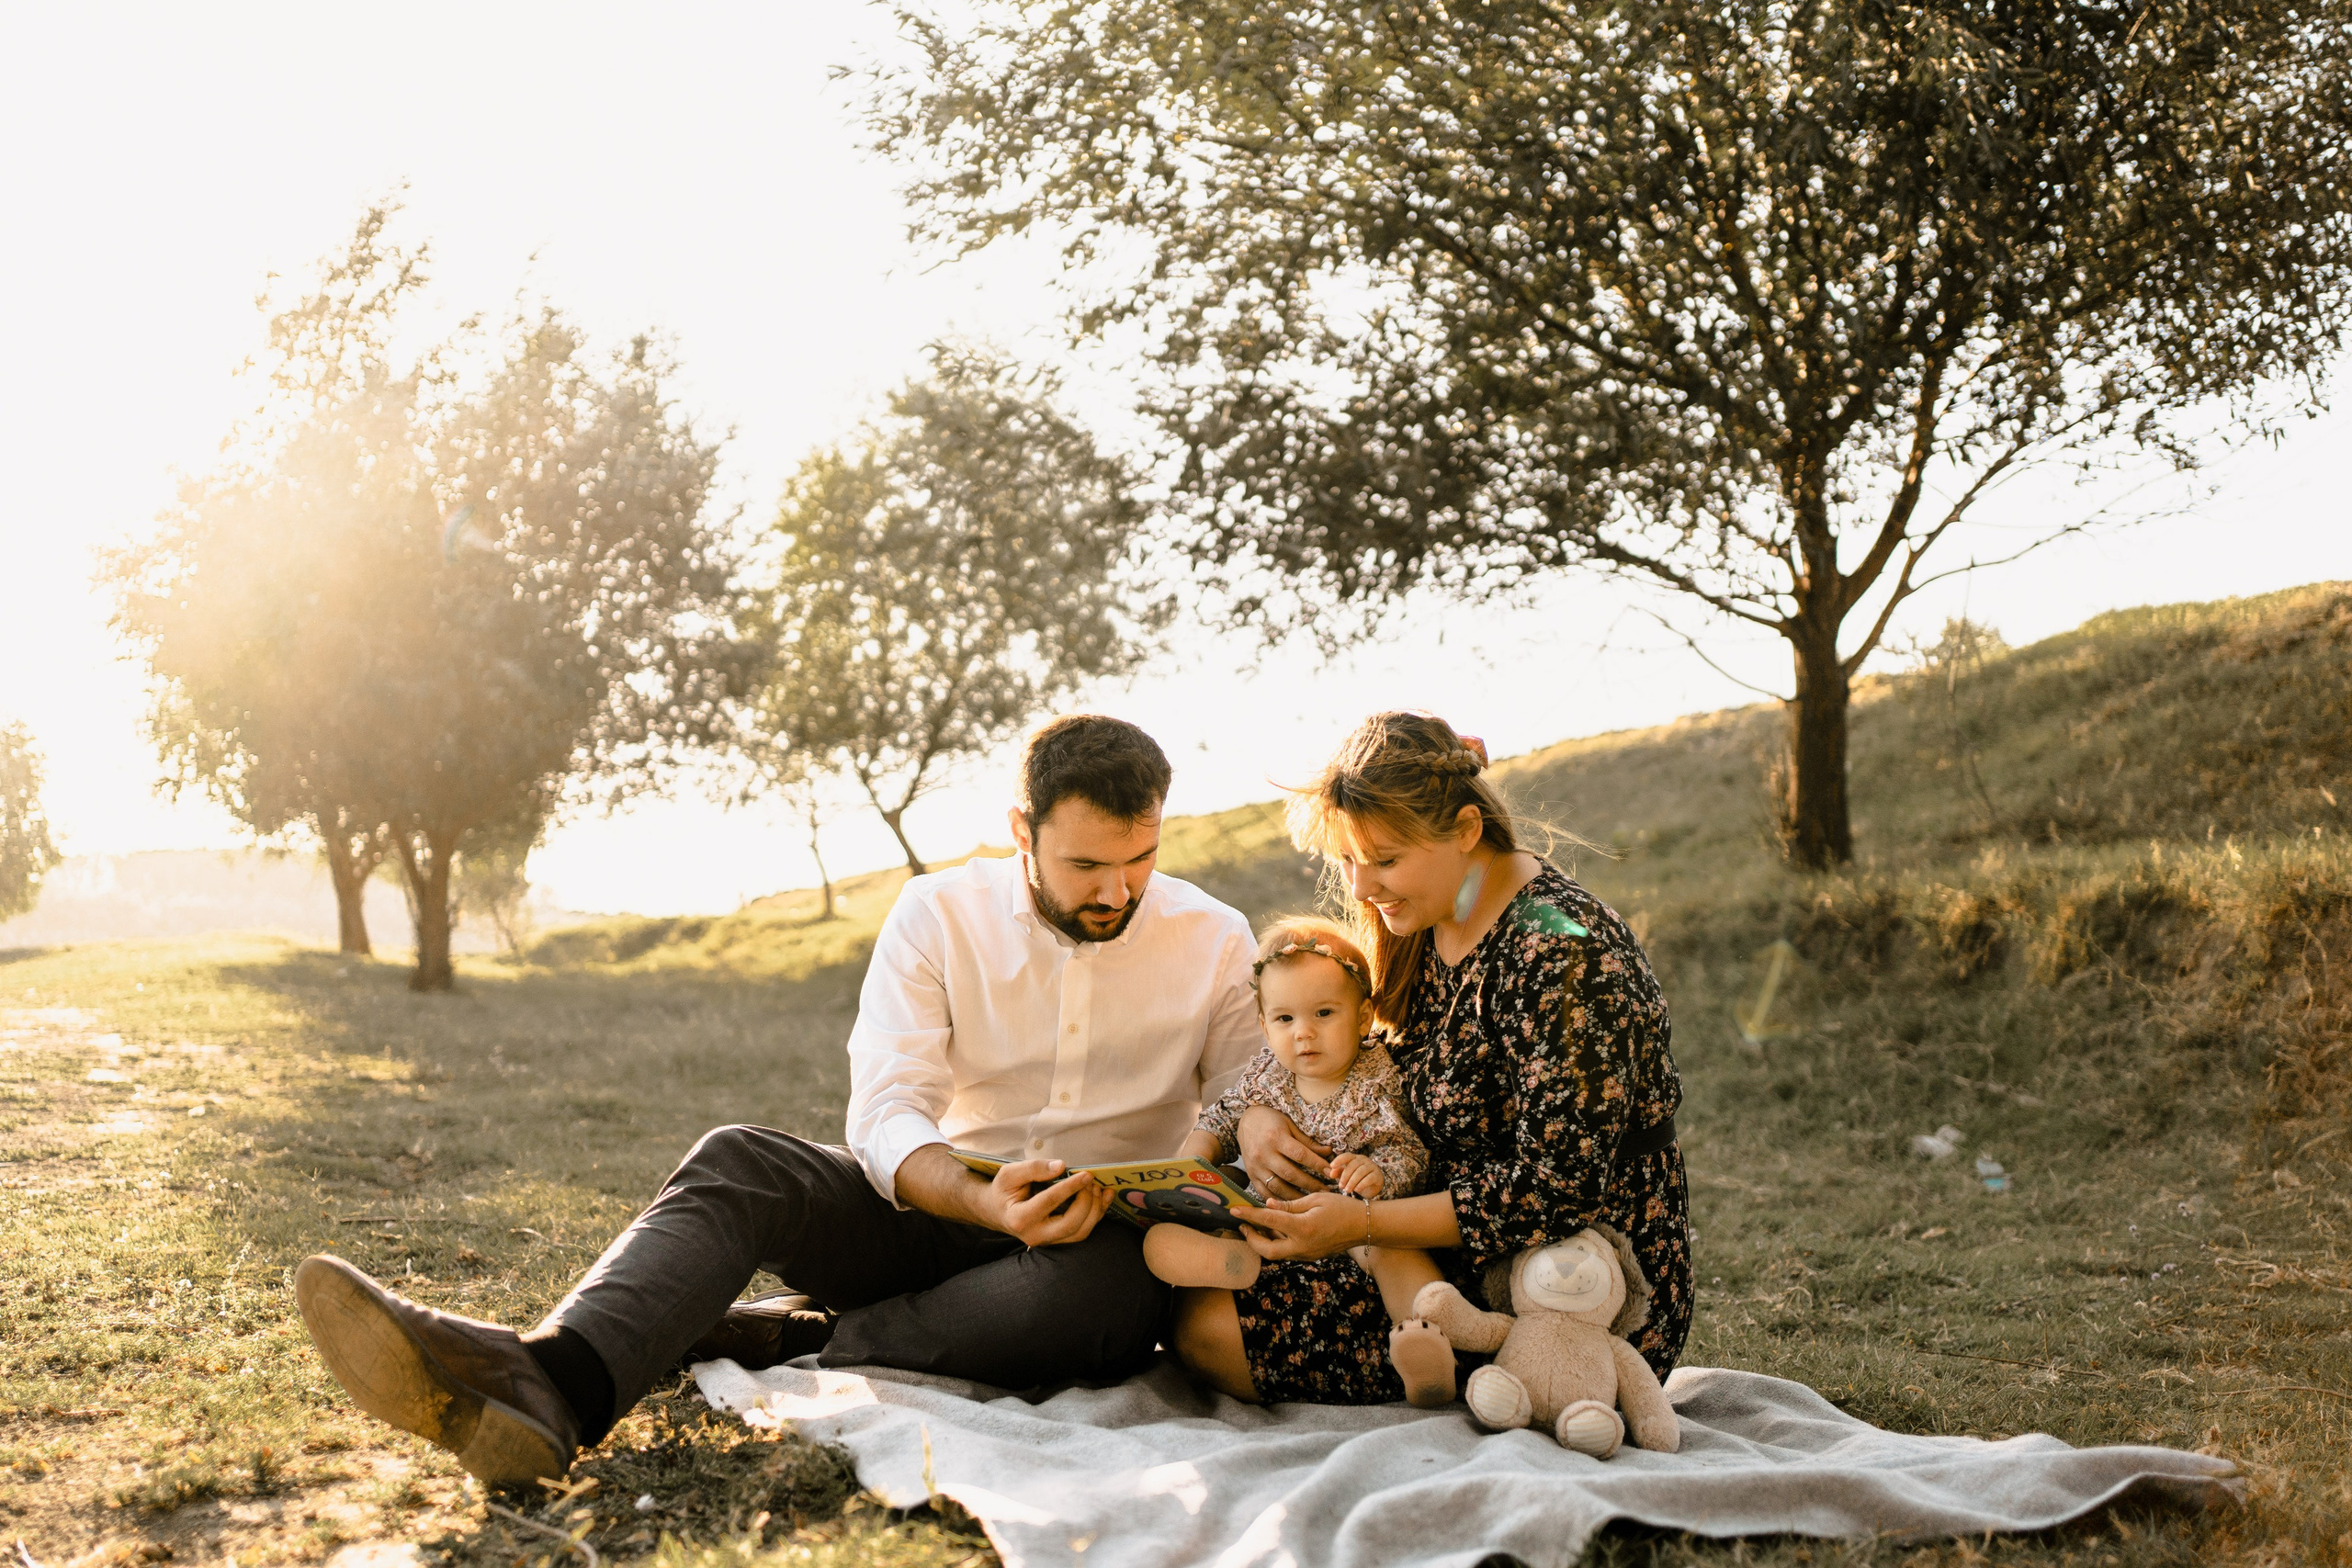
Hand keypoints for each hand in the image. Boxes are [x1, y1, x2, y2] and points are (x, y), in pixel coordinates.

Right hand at [985, 1158, 1106, 1246]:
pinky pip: (1082, 1232)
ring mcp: (1047, 1242)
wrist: (997, 1211)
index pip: (1050, 1202)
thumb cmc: (1003, 1190)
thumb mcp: (1009, 1173)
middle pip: (1070, 1224)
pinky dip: (1097, 1215)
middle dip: (1086, 1201)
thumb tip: (1061, 1166)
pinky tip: (1104, 1197)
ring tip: (1098, 1188)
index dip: (1070, 1187)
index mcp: (1019, 1218)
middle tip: (1090, 1181)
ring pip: (1080, 1232)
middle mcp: (1034, 1236)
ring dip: (1095, 1210)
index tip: (1086, 1174)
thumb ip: (1034, 1168)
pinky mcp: (1057, 1240)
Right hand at [1236, 1105, 1329, 1197]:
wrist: (1246, 1122)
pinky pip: (1265, 1193)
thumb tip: (1328, 1152)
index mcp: (1275, 1138)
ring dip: (1297, 1196)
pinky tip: (1292, 1203)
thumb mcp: (1290, 1125)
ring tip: (1312, 1200)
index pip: (1300, 1155)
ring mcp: (1256, 1167)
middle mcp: (1264, 1154)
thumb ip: (1307, 1142)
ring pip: (1278, 1187)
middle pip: (1290, 1174)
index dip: (1317, 1165)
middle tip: (1326, 1191)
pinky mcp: (1251, 1175)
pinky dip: (1279, 1200)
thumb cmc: (1272, 1121)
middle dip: (1311, 1184)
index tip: (1331, 1172)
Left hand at [1236, 1190, 1368, 1261]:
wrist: (1364, 1226)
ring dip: (1262, 1242)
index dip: (1249, 1215)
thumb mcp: (1315, 1200)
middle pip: (1266, 1250)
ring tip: (1255, 1226)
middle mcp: (1302, 1246)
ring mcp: (1306, 1254)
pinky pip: (1286, 1252)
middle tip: (1243, 1225)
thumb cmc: (1342, 1208)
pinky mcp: (1310, 1256)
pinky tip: (1274, 1230)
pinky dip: (1276, 1243)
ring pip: (1275, 1254)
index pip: (1268, 1221)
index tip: (1234, 1210)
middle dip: (1251, 1239)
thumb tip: (1268, 1206)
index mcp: (1302, 1228)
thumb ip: (1289, 1206)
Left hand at [1326, 1153, 1384, 1198]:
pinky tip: (1356, 1190)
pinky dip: (1362, 1184)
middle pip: (1353, 1165)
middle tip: (1340, 1186)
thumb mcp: (1346, 1176)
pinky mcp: (1377, 1175)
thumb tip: (1326, 1171)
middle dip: (1345, 1176)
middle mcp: (1364, 1160)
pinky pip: (1369, 1178)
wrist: (1373, 1187)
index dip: (1339, 1160)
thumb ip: (1338, 1173)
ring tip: (1347, 1190)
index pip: (1346, 1156)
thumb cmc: (1357, 1180)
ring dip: (1352, 1181)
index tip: (1332, 1166)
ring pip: (1360, 1171)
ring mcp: (1371, 1167)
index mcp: (1355, 1158)